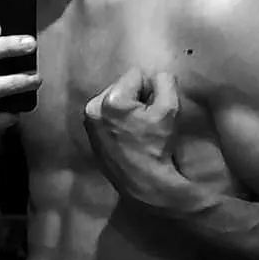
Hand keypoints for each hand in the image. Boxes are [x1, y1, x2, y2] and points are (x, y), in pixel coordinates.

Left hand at [84, 69, 192, 213]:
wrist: (144, 185)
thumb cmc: (157, 147)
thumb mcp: (170, 109)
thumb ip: (165, 82)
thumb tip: (157, 75)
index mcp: (110, 100)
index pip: (136, 74)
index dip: (152, 89)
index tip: (155, 110)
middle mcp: (93, 107)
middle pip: (122, 85)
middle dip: (137, 97)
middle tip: (148, 120)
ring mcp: (88, 122)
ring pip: (115, 99)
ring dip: (128, 108)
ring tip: (138, 129)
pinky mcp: (89, 133)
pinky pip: (107, 113)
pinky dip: (119, 119)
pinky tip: (129, 135)